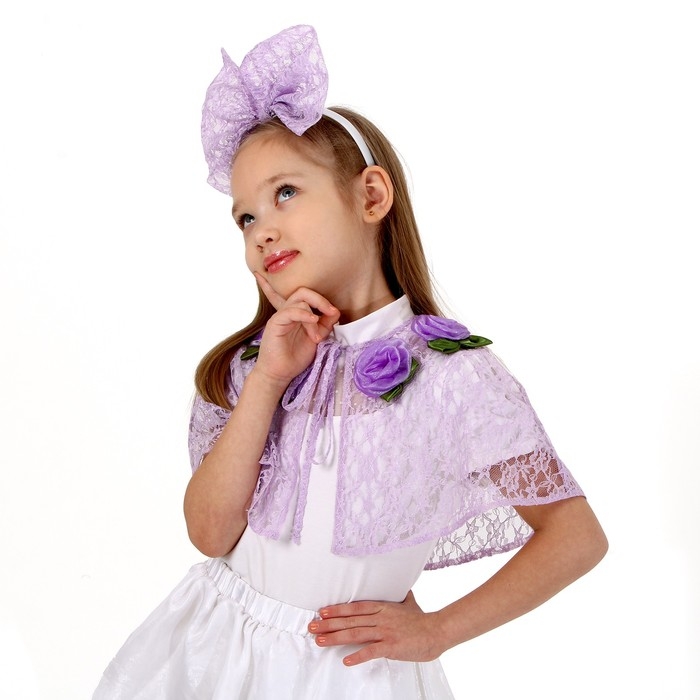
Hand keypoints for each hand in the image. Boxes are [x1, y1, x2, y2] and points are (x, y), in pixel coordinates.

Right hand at [253, 272, 339, 386]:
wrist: (279, 374)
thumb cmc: (295, 358)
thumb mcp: (316, 338)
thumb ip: (325, 324)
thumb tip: (335, 311)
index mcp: (297, 314)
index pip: (306, 296)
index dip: (323, 300)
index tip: (335, 312)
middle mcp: (288, 312)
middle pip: (303, 292)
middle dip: (321, 300)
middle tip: (331, 312)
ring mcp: (281, 316)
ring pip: (300, 301)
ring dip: (314, 318)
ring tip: (316, 337)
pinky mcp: (275, 322)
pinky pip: (290, 311)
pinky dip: (304, 314)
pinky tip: (313, 321)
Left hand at [307, 591, 443, 665]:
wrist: (437, 631)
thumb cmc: (422, 620)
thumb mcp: (409, 603)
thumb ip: (401, 598)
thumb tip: (402, 589)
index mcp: (383, 607)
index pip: (355, 607)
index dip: (337, 609)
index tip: (322, 612)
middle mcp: (381, 618)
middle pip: (350, 620)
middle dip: (329, 624)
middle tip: (312, 627)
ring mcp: (385, 631)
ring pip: (356, 633)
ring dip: (336, 637)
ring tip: (320, 641)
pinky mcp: (391, 646)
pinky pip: (371, 651)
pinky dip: (357, 655)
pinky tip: (345, 659)